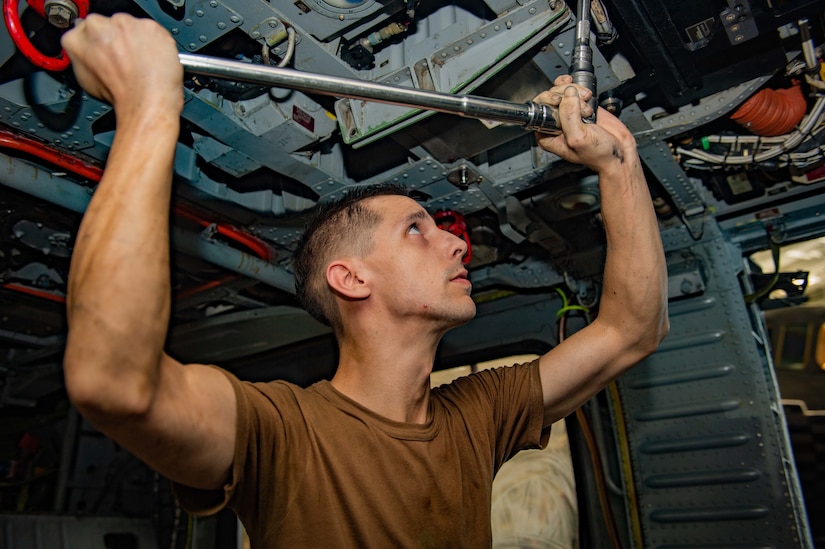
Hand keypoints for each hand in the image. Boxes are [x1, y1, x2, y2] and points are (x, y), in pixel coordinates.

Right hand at [61, 14, 182, 117]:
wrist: (146, 100)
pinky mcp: (148, 26)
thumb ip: (84, 57)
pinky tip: (153, 60)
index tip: (106, 51)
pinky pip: (152, 31)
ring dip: (135, 40)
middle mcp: (97, 25)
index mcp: (77, 38)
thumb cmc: (119, 95)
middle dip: (116, 40)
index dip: (98, 43)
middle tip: (125, 60)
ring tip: (140, 63)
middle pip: (108, 26)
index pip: (85, 30)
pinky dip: (155, 42)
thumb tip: (91, 54)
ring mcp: (124, 24)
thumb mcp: (86, 80)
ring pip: (130, 27)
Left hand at [534, 75, 635, 173]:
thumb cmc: (598, 155)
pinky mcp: (580, 107)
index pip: (538, 110)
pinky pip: (572, 89)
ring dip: (575, 93)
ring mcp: (567, 114)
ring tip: (588, 108)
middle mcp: (554, 124)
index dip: (549, 101)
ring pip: (561, 91)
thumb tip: (568, 94)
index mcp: (546, 135)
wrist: (619, 154)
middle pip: (549, 96)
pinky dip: (579, 87)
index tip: (562, 101)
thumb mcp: (579, 138)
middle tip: (581, 108)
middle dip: (566, 97)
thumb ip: (569, 115)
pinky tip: (586, 95)